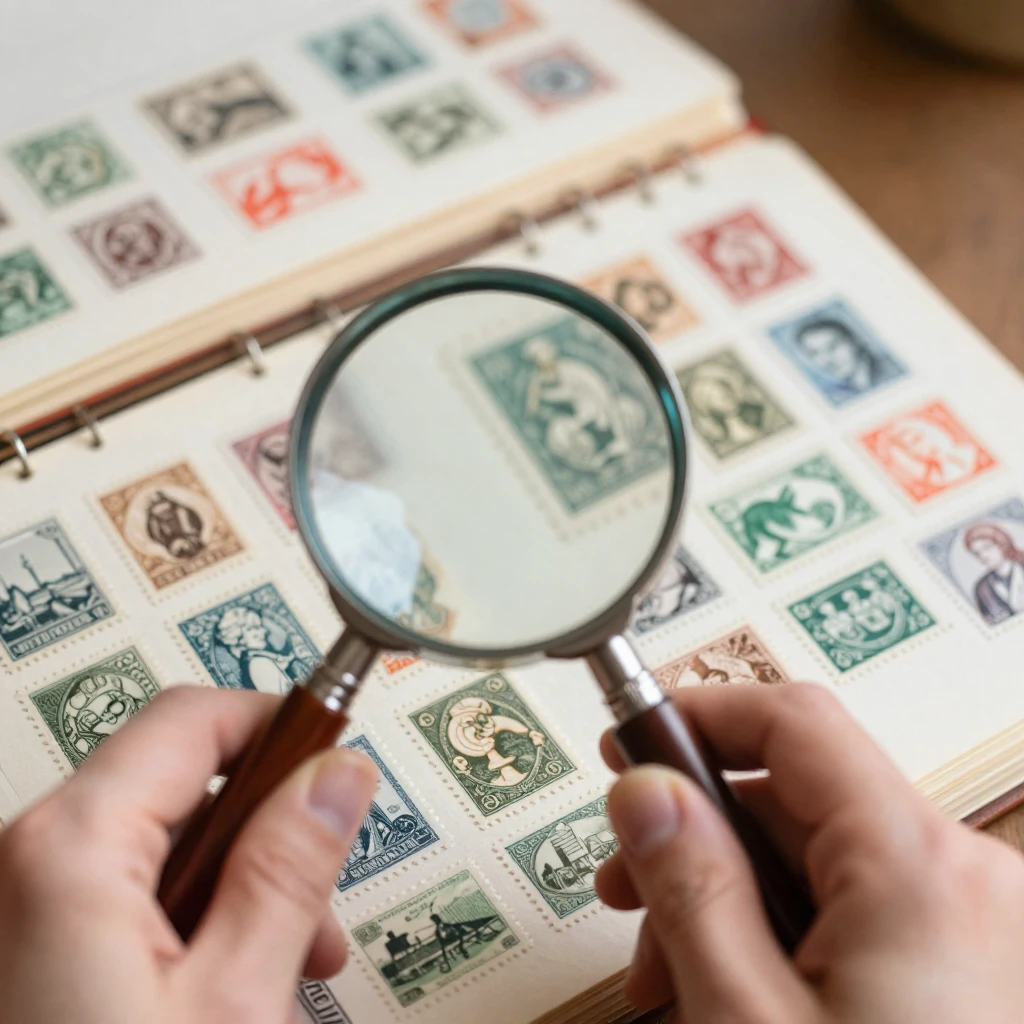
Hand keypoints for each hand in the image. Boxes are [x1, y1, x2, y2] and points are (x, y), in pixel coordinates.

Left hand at [0, 686, 376, 1023]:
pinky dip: (196, 923)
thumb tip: (337, 775)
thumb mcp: (232, 1002)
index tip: (337, 760)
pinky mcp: (34, 949)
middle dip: (270, 829)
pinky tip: (233, 986)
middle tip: (323, 893)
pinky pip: (132, 895)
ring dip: (243, 885)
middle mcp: (30, 862)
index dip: (279, 726)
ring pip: (165, 844)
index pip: (194, 718)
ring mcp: (25, 908)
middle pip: (183, 781)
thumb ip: (290, 868)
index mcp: (71, 848)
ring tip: (290, 961)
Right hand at [596, 684, 1023, 1023]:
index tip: (630, 738)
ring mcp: (980, 925)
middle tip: (628, 882)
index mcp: (918, 868)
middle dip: (701, 834)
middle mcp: (968, 879)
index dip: (700, 713)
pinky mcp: (974, 967)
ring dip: (734, 894)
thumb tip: (645, 791)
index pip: (793, 721)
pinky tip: (738, 989)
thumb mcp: (748, 1022)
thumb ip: (689, 887)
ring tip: (674, 970)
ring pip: (823, 857)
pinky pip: (859, 909)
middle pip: (800, 795)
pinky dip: (788, 932)